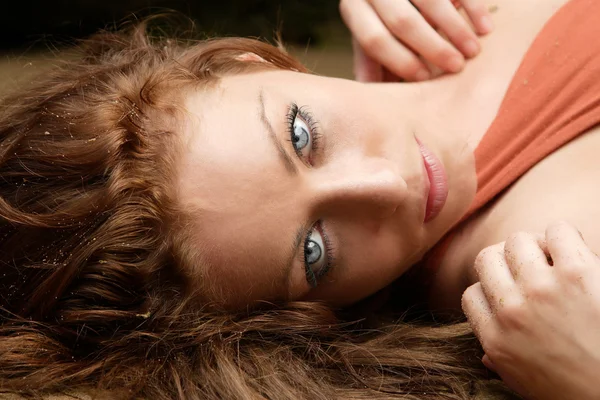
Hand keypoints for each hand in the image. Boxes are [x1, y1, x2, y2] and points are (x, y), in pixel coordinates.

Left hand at [339, 0, 493, 81]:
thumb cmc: (382, 17)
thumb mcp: (370, 35)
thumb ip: (370, 65)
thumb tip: (370, 106)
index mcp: (354, 9)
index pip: (374, 40)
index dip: (400, 61)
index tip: (425, 78)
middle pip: (404, 22)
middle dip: (432, 48)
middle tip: (455, 68)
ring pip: (432, 2)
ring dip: (456, 30)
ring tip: (473, 53)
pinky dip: (474, 8)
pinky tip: (486, 29)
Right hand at [462, 221, 599, 399]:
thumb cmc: (577, 393)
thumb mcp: (524, 383)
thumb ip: (500, 362)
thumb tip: (486, 355)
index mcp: (496, 340)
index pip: (471, 294)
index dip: (489, 290)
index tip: (510, 293)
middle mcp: (512, 311)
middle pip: (486, 259)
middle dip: (505, 261)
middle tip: (529, 270)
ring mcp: (542, 289)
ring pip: (517, 240)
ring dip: (535, 246)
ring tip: (554, 260)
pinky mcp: (578, 272)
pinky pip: (558, 230)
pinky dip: (563, 236)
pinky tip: (575, 254)